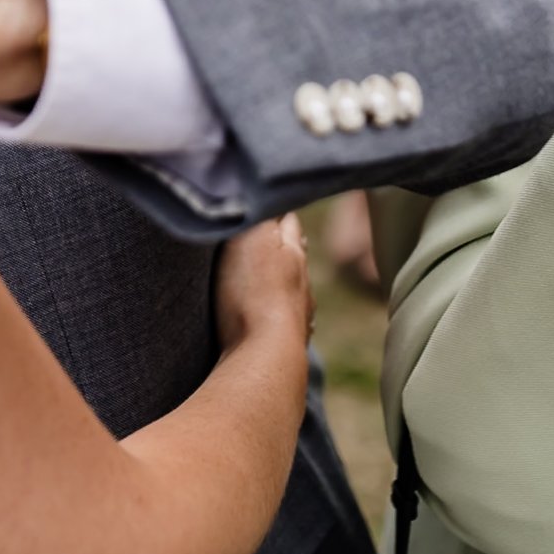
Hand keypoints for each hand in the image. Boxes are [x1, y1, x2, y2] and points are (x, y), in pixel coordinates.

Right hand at [215, 216, 313, 351]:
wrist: (265, 355)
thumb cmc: (253, 292)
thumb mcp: (251, 238)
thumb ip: (260, 215)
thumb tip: (267, 198)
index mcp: (293, 253)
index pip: (288, 222)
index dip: (278, 211)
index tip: (271, 203)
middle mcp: (302, 283)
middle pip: (296, 255)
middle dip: (286, 243)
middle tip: (277, 234)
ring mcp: (299, 316)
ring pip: (296, 289)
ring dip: (286, 280)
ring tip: (277, 274)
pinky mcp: (288, 344)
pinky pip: (289, 322)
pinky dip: (282, 314)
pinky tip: (276, 318)